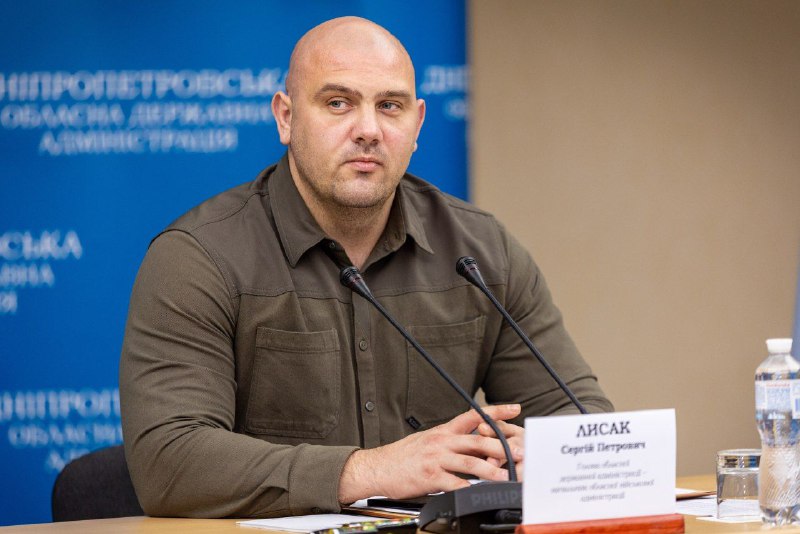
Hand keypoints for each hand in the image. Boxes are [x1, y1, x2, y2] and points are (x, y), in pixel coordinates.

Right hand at [338, 404, 523, 502]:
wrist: (378, 467)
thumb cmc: (403, 456)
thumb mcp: (428, 441)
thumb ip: (450, 442)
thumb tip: (474, 445)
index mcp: (443, 431)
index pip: (474, 415)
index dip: (496, 412)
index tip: (515, 409)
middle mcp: (441, 441)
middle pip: (477, 439)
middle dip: (501, 445)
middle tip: (519, 451)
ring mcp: (436, 459)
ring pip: (470, 462)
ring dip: (491, 470)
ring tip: (506, 476)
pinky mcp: (430, 477)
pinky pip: (454, 483)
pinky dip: (469, 489)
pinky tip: (479, 494)